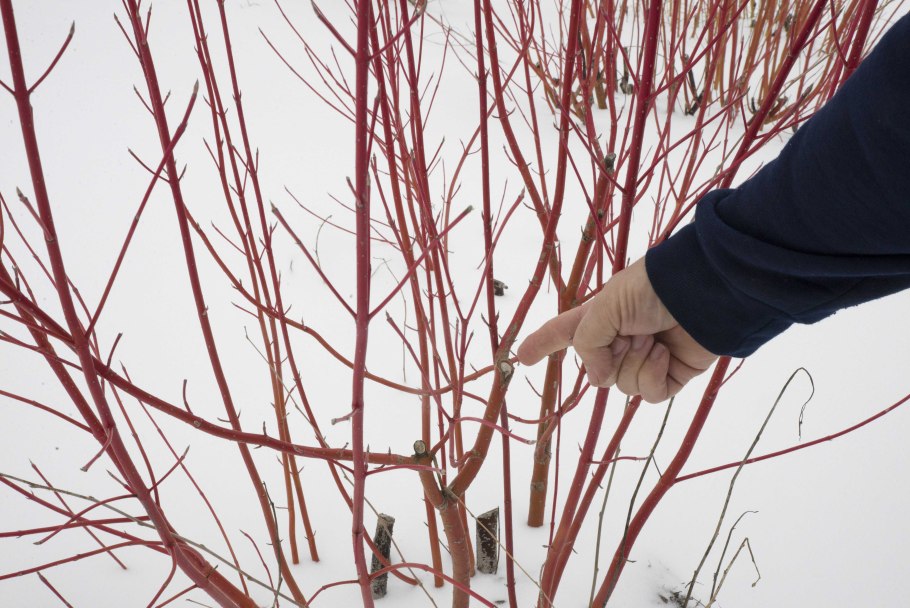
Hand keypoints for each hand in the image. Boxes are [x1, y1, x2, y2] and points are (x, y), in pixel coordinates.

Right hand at [516, 257, 716, 402]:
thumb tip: (598, 376)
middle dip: (612, 355)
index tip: (521, 356)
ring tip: (654, 339)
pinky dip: (654, 376)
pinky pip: (649, 393)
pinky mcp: (670, 375)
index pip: (563, 333)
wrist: (705, 293)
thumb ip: (589, 343)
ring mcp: (644, 358)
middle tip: (631, 334)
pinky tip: (664, 355)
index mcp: (600, 316)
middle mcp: (619, 338)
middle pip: (597, 368)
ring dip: (636, 363)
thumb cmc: (651, 289)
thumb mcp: (606, 307)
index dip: (543, 343)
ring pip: (622, 384)